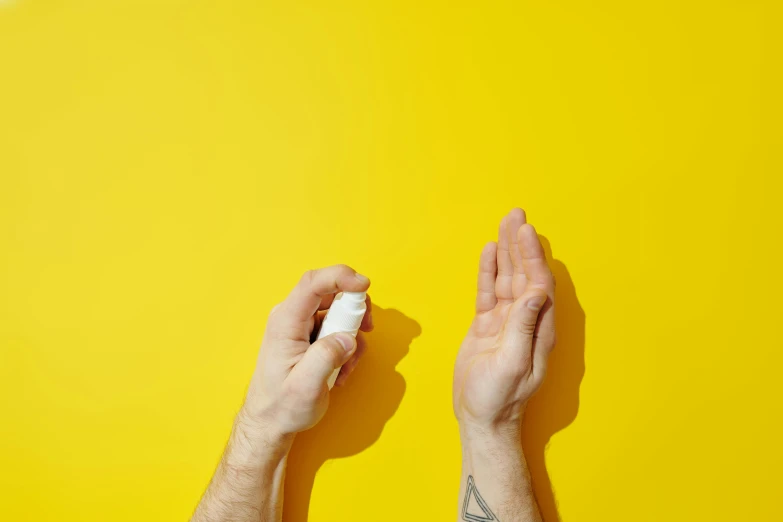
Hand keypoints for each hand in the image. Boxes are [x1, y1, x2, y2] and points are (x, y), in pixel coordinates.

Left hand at [242, 265, 372, 437]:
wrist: (271, 421)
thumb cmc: (282, 406)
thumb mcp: (305, 387)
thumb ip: (326, 358)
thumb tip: (347, 338)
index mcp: (286, 322)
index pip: (313, 283)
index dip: (340, 276)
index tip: (364, 285)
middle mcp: (292, 317)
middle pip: (331, 291)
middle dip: (355, 309)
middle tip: (366, 330)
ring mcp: (302, 325)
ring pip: (339, 310)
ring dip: (352, 334)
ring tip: (347, 366)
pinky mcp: (311, 335)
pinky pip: (338, 327)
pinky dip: (348, 345)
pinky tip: (341, 370)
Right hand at [453, 209, 554, 435]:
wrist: (481, 417)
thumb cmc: (499, 398)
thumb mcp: (511, 364)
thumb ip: (522, 326)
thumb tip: (536, 291)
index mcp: (538, 328)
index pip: (537, 282)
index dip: (532, 256)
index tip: (526, 231)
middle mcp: (525, 319)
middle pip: (524, 273)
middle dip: (521, 243)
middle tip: (516, 214)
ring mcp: (506, 321)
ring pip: (507, 277)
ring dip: (506, 250)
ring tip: (504, 223)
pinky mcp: (487, 325)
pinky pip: (489, 291)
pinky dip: (489, 271)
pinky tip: (489, 252)